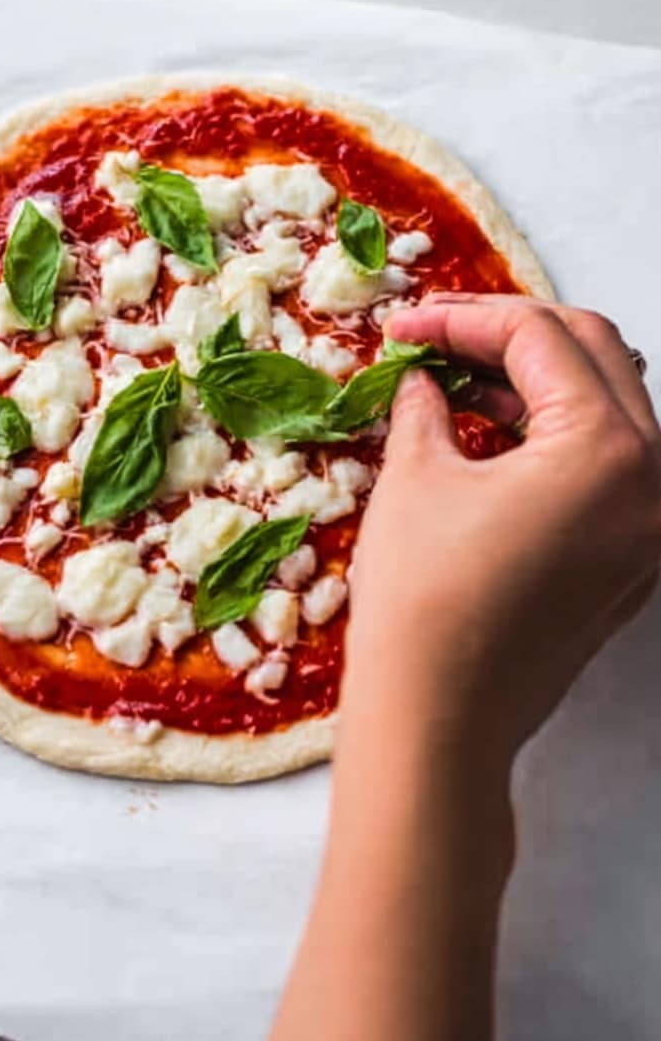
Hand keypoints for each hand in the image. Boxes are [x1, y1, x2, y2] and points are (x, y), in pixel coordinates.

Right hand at [347, 293, 660, 760]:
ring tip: (457, 380)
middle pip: (593, 356)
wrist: (439, 720)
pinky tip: (491, 430)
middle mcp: (657, 480)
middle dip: (507, 334)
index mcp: (608, 449)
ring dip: (535, 380)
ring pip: (607, 407)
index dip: (463, 320)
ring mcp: (655, 524)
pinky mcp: (636, 557)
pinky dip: (554, 435)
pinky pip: (609, 464)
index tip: (405, 324)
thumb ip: (425, 403)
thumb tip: (424, 374)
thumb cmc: (421, 599)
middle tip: (435, 337)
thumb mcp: (416, 478)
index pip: (541, 338)